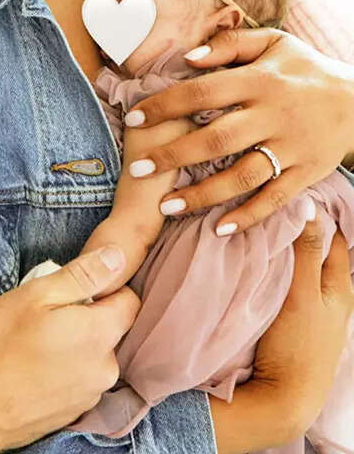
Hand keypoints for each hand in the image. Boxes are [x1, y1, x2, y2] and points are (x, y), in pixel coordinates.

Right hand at [0, 246, 139, 451]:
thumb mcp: (36, 295)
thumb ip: (82, 276)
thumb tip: (117, 256)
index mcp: (100, 334)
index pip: (130, 300)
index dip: (105, 287)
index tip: (73, 289)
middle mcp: (106, 368)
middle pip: (112, 328)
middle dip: (87, 316)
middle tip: (46, 314)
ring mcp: (91, 394)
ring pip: (95, 354)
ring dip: (76, 343)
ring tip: (37, 342)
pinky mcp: (76, 411)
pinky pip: (82, 377)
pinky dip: (67, 368)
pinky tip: (36, 366)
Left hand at [124, 29, 353, 233]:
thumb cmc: (305, 68)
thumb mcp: (273, 42)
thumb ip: (229, 45)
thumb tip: (186, 57)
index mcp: (259, 80)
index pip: (202, 92)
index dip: (165, 105)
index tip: (133, 118)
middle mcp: (273, 115)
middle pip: (216, 138)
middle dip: (173, 155)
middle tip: (138, 169)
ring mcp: (291, 147)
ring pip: (242, 175)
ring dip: (203, 194)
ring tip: (166, 207)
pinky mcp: (306, 173)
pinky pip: (275, 199)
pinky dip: (248, 216)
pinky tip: (219, 228)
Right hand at [209, 214, 353, 453]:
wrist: (281, 399)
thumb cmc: (297, 347)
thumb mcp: (301, 294)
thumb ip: (305, 251)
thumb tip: (307, 206)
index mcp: (339, 285)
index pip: (332, 235)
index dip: (312, 212)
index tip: (285, 192)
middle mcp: (327, 294)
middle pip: (313, 248)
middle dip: (293, 227)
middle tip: (264, 204)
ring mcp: (308, 308)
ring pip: (295, 265)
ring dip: (279, 247)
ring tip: (254, 225)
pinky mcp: (288, 320)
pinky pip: (282, 281)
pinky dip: (271, 266)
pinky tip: (252, 259)